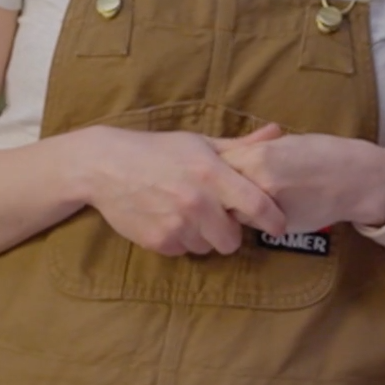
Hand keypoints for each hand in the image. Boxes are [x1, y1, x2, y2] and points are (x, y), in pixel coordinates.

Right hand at [67, 126, 288, 255]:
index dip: (273, 220)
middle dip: (230, 232)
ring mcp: (176, 225)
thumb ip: (240, 145)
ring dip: (204, 237)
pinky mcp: (159, 242)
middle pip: (232, 240)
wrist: (105, 166)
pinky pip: (184, 251)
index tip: (279, 226)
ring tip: (188, 214)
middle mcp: (196, 202)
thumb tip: (277, 132)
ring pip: (208, 248)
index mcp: (211, 174)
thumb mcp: (199, 143)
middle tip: (219, 217)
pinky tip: (169, 219)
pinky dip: (181, 240)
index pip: (257, 206)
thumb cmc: (158, 150)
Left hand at [212, 124, 384, 234]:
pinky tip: (259, 213)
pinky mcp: (279, 225)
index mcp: (257, 156)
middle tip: (215, 193)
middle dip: (215, 193)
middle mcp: (258, 182)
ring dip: (230, 209)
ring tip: (237, 204)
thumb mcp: (281, 144)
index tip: (207, 173)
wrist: (354, 177)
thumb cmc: (320, 155)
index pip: (215, 166)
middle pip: (217, 192)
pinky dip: (250, 219)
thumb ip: (251, 153)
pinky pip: (252, 224)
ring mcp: (268, 206)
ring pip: (231, 211)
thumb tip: (222, 161)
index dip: (209, 170)